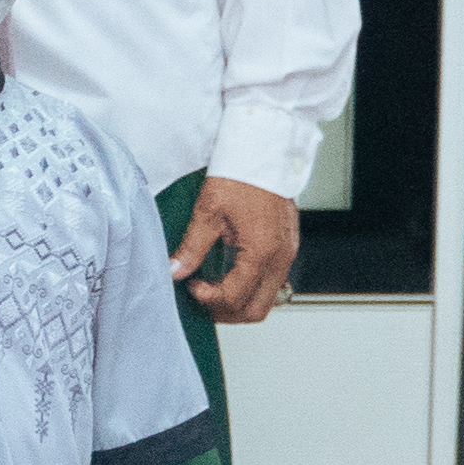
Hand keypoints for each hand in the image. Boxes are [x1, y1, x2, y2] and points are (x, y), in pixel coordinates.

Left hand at [173, 175, 299, 325]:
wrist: (265, 152)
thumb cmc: (242, 175)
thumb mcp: (209, 211)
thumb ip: (192, 246)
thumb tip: (175, 270)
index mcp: (262, 252)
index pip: (235, 297)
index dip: (209, 299)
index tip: (191, 286)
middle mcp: (281, 257)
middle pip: (257, 310)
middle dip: (226, 312)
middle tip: (201, 298)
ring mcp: (288, 253)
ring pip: (268, 298)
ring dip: (240, 302)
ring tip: (213, 289)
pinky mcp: (287, 247)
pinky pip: (273, 281)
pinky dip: (252, 287)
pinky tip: (231, 275)